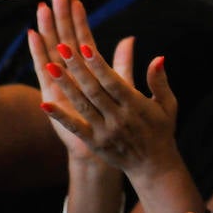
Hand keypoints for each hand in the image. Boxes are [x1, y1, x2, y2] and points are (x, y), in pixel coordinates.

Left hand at [35, 0, 181, 183]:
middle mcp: (119, 118)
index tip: (85, 47)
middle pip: (94, 90)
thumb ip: (159, 81)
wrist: (152, 166)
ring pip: (82, 105)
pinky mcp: (94, 143)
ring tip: (50, 66)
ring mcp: (105, 131)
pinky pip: (75, 127)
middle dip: (77, 68)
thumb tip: (158, 58)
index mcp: (136, 106)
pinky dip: (60, 116)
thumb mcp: (167, 104)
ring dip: (65, 85)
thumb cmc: (160, 129)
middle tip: (61, 47)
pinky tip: (44, 104)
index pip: (114, 81)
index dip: (99, 64)